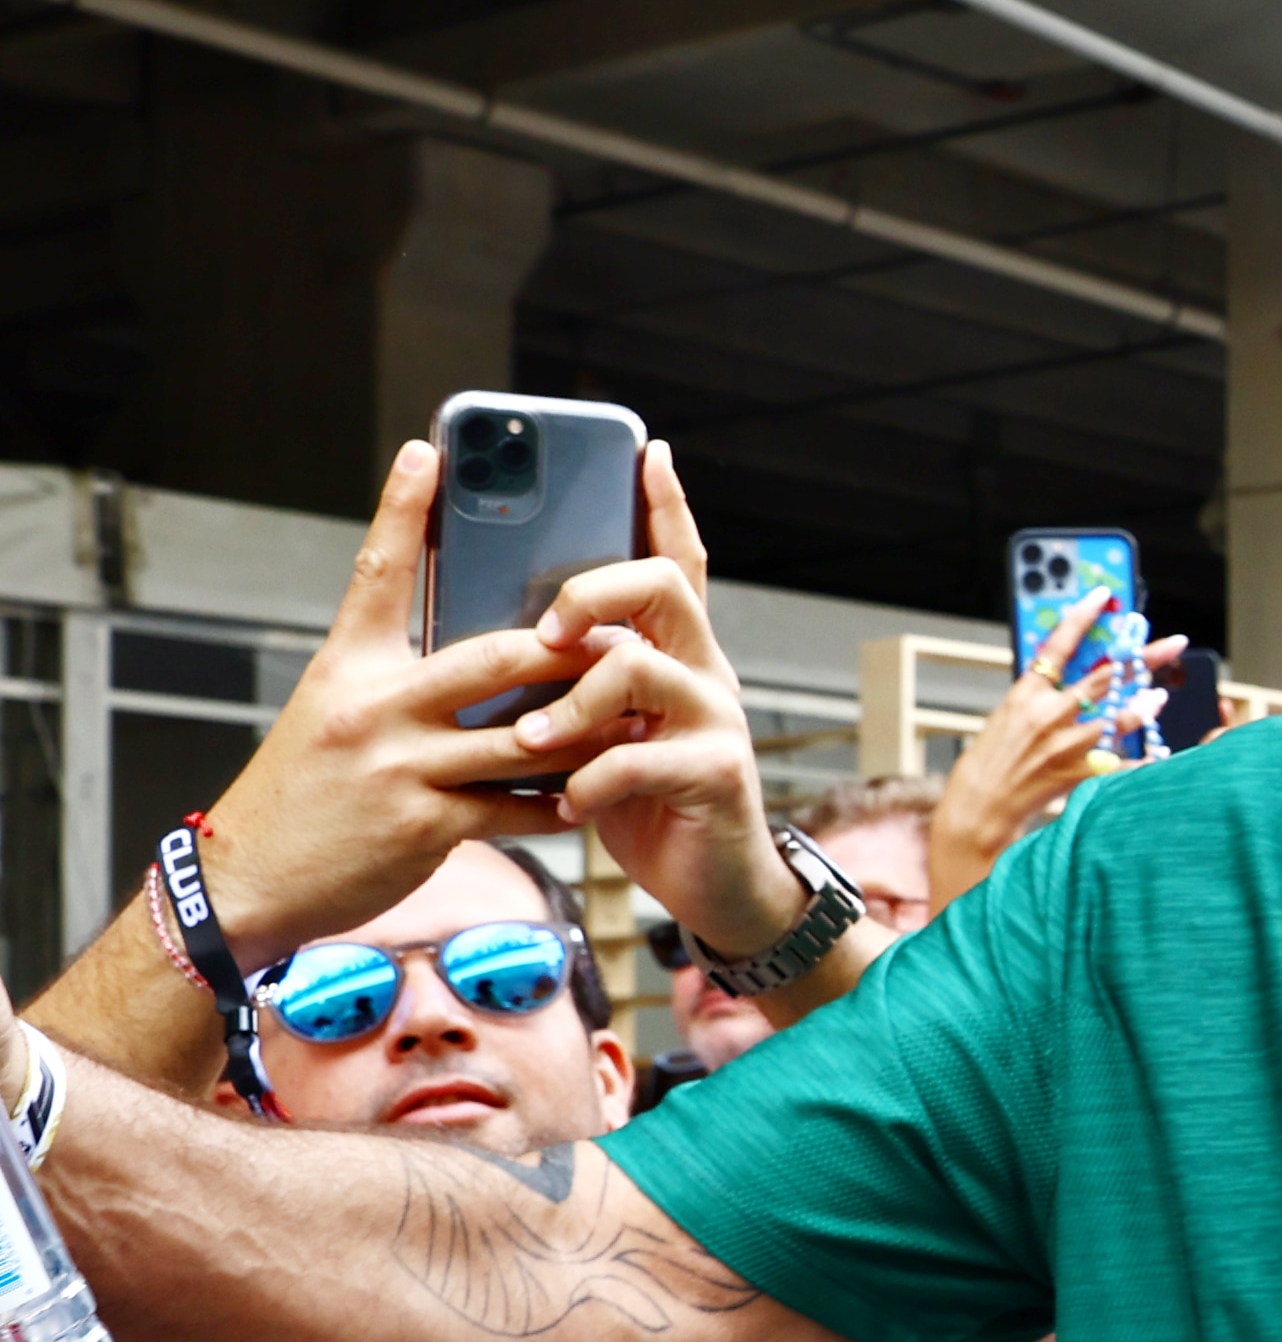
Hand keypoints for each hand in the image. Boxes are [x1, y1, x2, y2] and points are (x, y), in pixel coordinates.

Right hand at [188, 443, 616, 962]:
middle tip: (620, 635)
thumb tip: (472, 636)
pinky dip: (558, 802)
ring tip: (634, 716)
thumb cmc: (308, 789)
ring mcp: (399, 767)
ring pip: (524, 738)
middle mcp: (372, 707)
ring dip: (586, 730)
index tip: (429, 451)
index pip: (378, 573)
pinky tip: (590, 795)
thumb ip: (393, 669)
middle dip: (568, 650)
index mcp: (347, 666)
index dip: (402, 508)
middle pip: (496, 657)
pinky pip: (515, 808)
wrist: (253, 879)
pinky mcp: (423, 825)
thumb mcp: (333, 708)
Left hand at [504, 447, 799, 958]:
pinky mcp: (716, 776)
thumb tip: (505, 641)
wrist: (713, 888)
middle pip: (664, 587)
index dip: (664, 507)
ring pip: (645, 668)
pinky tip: (569, 803)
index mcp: (674, 655)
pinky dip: (592, 780)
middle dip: (595, 592)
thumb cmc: (645, 805)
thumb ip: (576, 685)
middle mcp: (704, 673)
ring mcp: (717, 721)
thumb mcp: (604, 733)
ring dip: (574, 701)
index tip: (648, 453)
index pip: (676, 562)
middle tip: (548, 629)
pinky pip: (643, 757)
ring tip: (533, 740)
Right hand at [927, 592, 1167, 906]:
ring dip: (1144, 706)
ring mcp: (1064, 745)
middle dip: (1143, 658)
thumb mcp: (1009, 713)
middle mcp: (1047, 714)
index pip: (1058, 644)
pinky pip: (1120, 764)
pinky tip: (1159, 752)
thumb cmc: (991, 759)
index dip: (1082, 617)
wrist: (979, 804)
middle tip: (1172, 644)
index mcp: (1026, 693)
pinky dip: (1142, 759)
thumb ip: (1042, 692)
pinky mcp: (1076, 773)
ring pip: (1118, 718)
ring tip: (1160, 696)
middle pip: (1104, 678)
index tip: (1105, 596)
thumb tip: (1074, 670)